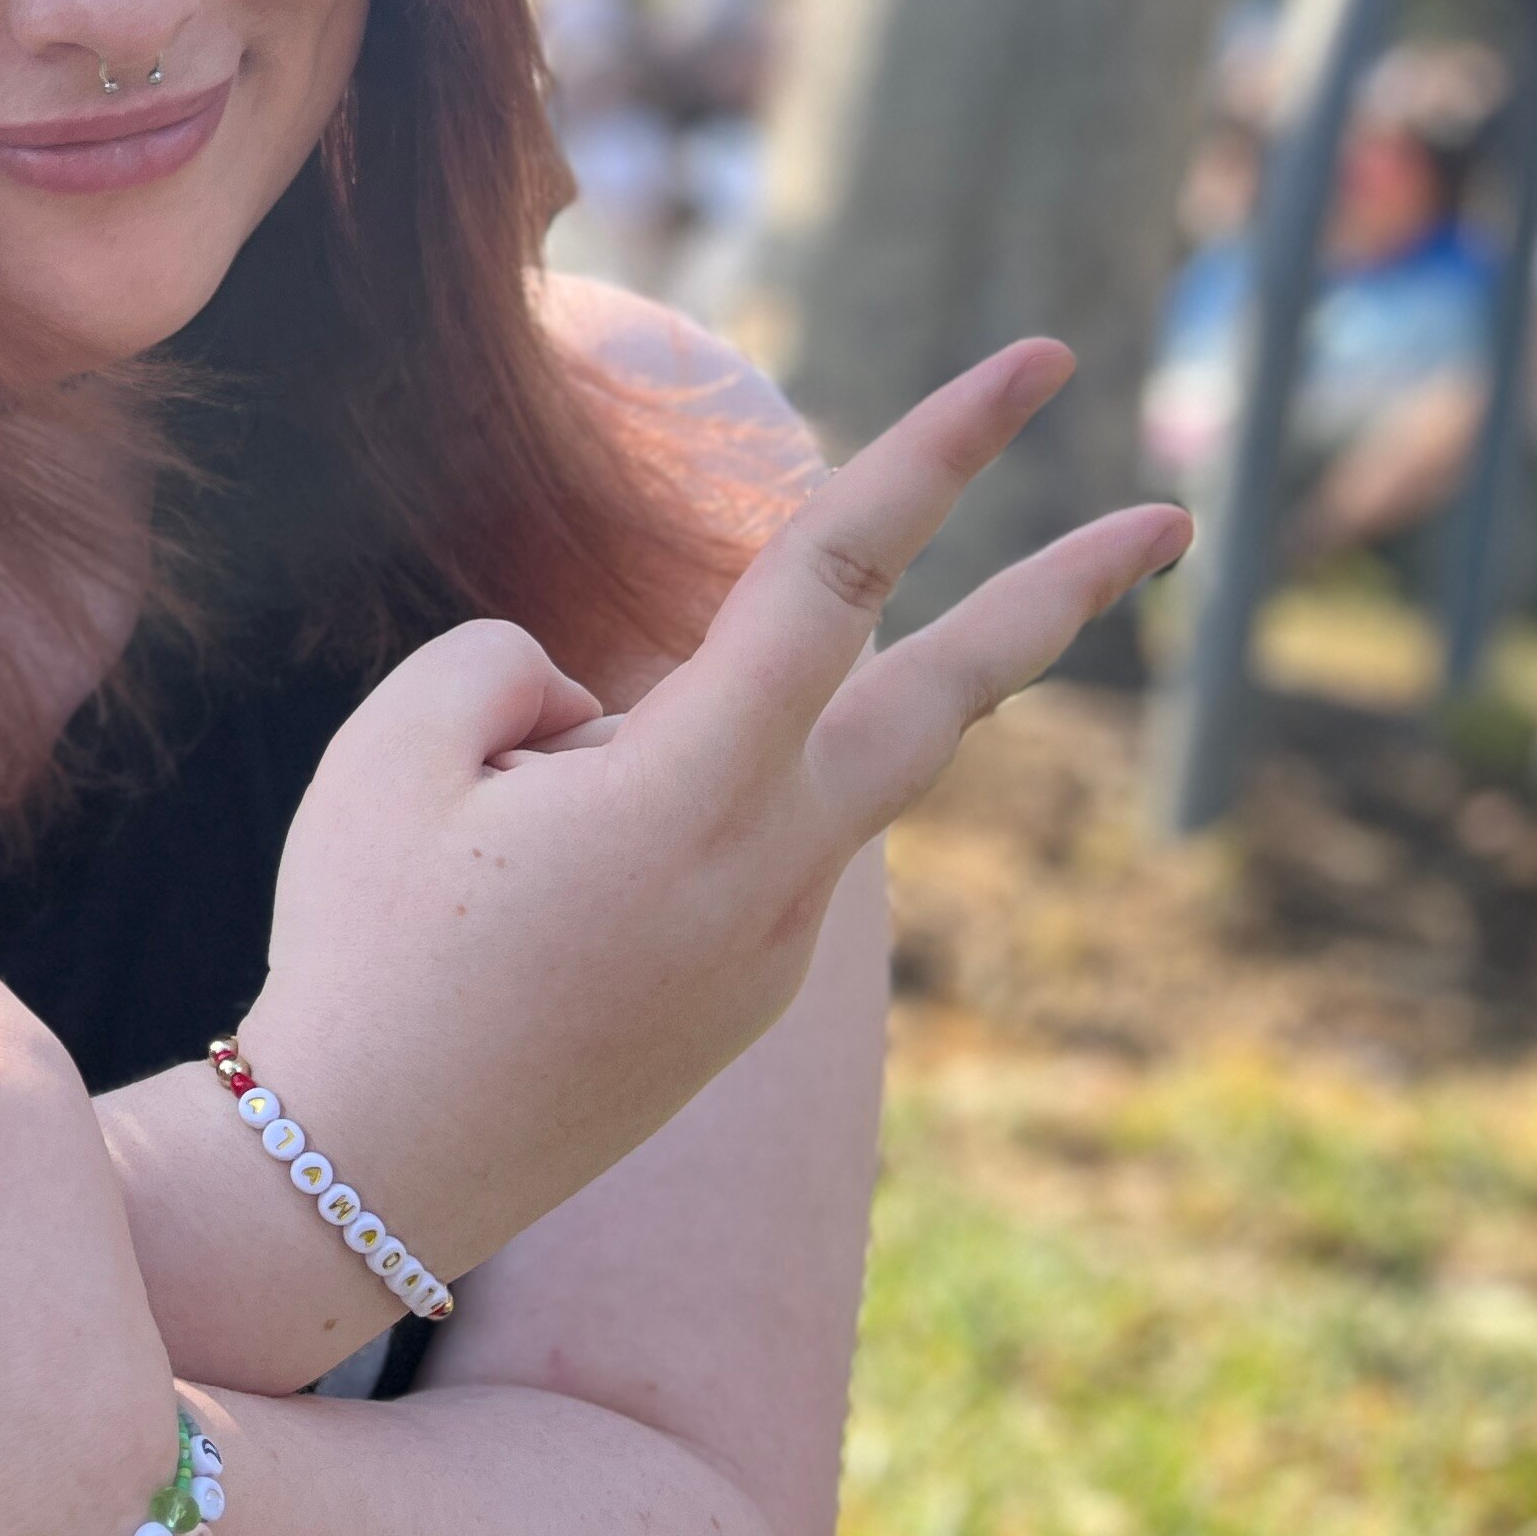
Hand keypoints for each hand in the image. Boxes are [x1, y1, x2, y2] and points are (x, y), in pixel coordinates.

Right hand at [242, 339, 1185, 1271]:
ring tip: (499, 838)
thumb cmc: (364, 949)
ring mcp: (773, 951)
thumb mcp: (388, 754)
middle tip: (1172, 514)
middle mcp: (768, 876)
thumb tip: (605, 707)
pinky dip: (626, 825)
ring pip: (772, 774)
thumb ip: (508, 666)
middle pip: (943, 701)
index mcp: (686, 798)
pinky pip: (716, 852)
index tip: (1035, 364)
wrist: (367, 1171)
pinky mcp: (745, 1001)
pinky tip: (507, 923)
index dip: (936, 455)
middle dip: (1059, 597)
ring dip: (665, 747)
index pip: (834, 581)